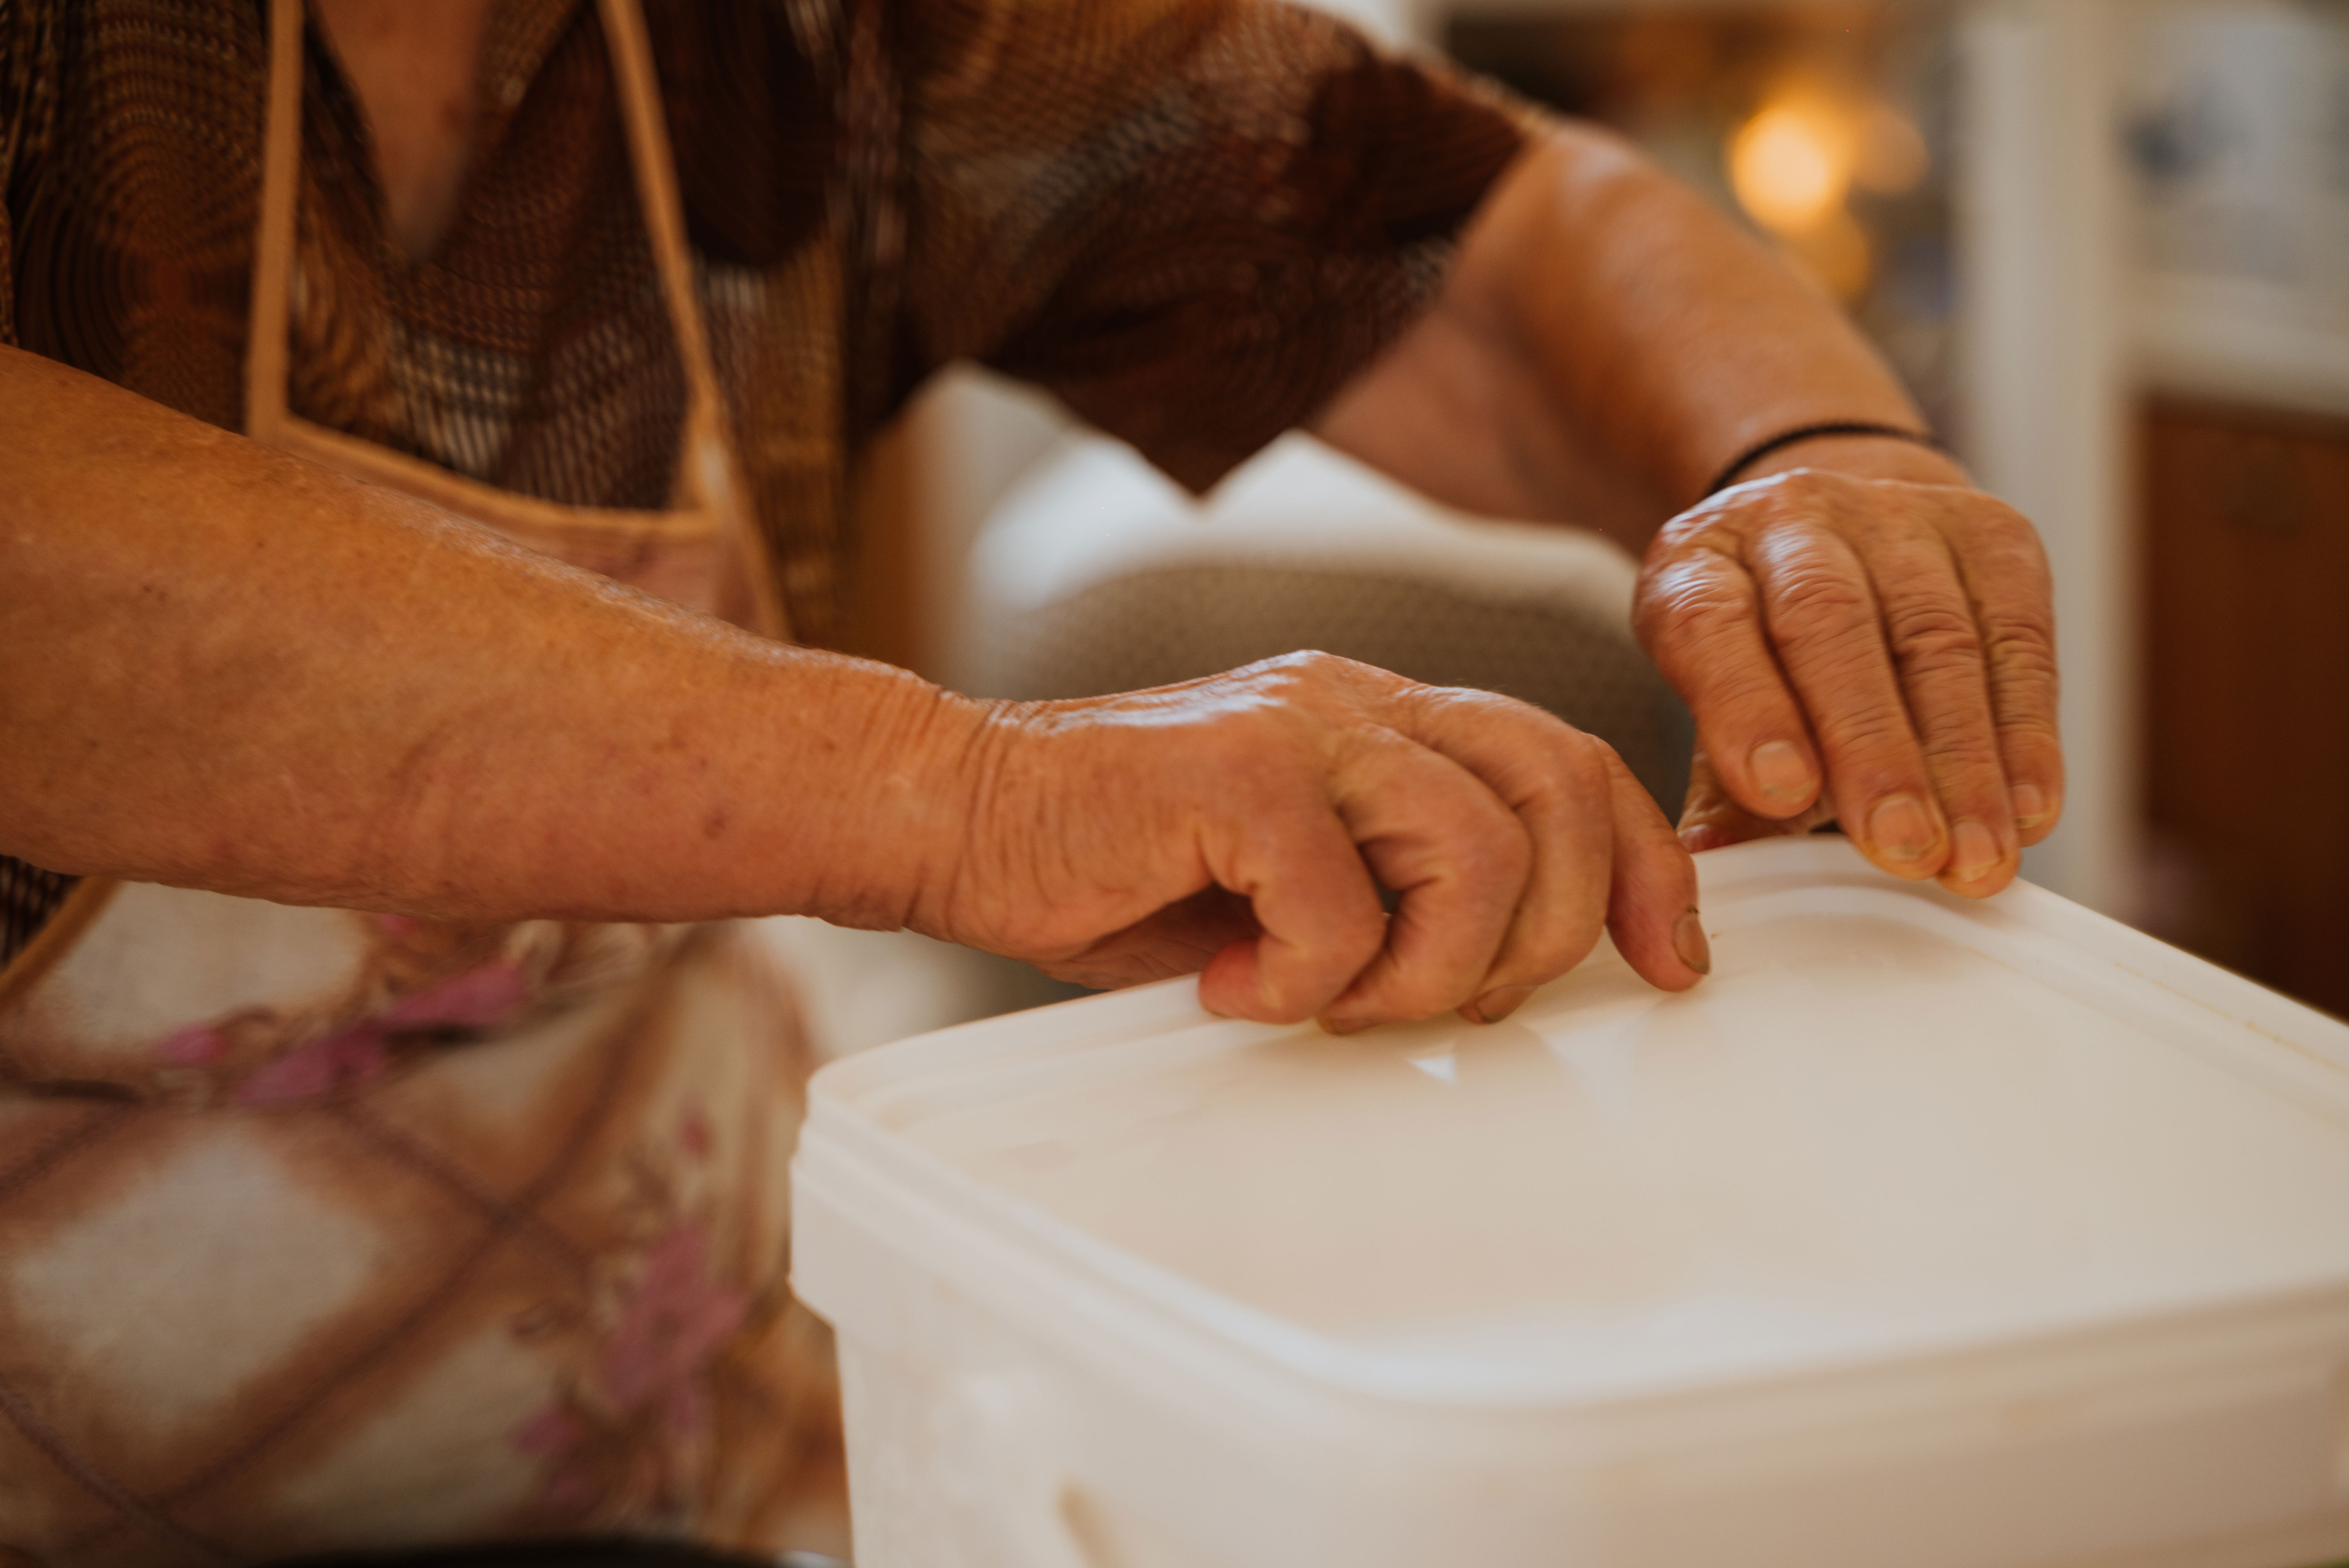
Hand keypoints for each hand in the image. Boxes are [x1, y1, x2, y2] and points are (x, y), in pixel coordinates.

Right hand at [926, 652, 1709, 1028]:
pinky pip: (1341, 903)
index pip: (1573, 761)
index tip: (1670, 961)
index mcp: (1384, 717)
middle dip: (1549, 931)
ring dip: (1427, 966)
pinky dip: (1301, 979)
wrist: (957, 814)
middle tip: (1453, 1003)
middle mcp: (1359, 700)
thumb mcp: (1291, 879)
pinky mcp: (1236, 770)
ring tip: (1332, 999)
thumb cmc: (1114, 865)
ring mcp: (1300, 725)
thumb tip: (1503, 968)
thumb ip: (1396, 890)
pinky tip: (1233, 985)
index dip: (1644, 866)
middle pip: (1560, 787)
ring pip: (1476, 847)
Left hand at [1633, 465, 2062, 894]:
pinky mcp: (1992, 532)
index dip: (1747, 708)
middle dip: (1875, 749)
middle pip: (1831, 624)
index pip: (1710, 624)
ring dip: (1964, 763)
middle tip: (1905, 846)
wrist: (1841, 533)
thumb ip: (1719, 785)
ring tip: (1975, 858)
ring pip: (1937, 639)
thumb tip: (1711, 866)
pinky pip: (2019, 639)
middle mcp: (1792, 519)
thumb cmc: (1762, 642)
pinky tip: (2028, 808)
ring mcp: (1896, 513)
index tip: (1783, 795)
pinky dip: (2027, 734)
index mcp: (1697, 561)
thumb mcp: (1713, 696)